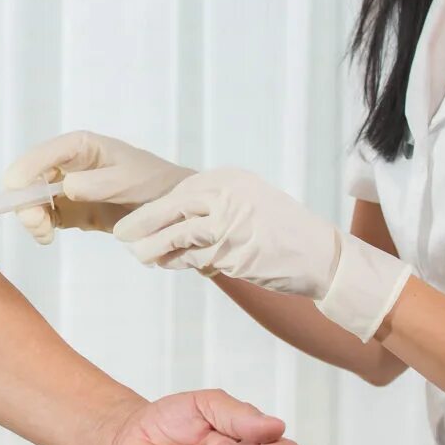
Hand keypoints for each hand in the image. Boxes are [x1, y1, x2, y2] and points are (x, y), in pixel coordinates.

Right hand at [2, 130, 192, 243]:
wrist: (170, 205)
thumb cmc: (152, 182)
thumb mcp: (129, 179)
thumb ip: (99, 183)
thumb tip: (66, 187)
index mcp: (77, 147)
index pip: (38, 157)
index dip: (23, 176)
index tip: (26, 202)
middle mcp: (65, 164)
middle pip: (26, 179)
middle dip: (25, 202)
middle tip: (39, 226)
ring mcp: (64, 187)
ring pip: (29, 200)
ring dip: (30, 218)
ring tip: (46, 235)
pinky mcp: (68, 209)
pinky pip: (42, 216)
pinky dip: (39, 228)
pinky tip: (48, 237)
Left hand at [115, 167, 341, 296]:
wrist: (322, 256)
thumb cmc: (285, 235)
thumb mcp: (250, 204)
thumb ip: (216, 207)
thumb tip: (175, 218)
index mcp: (231, 179)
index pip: (182, 191)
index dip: (156, 208)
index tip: (138, 219)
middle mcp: (228, 194)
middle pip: (173, 206)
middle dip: (143, 221)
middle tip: (121, 234)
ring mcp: (229, 222)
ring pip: (176, 232)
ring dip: (152, 246)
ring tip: (137, 255)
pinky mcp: (231, 250)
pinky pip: (192, 257)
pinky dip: (175, 261)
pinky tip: (165, 264)